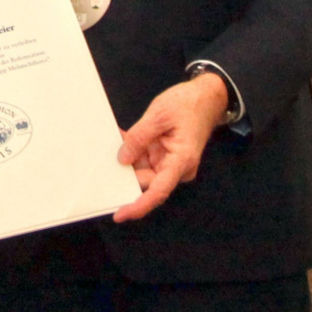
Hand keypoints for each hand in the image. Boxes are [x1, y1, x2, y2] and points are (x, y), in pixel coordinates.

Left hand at [112, 72, 230, 221]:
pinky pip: (145, 160)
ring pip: (142, 170)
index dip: (138, 206)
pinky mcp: (166, 157)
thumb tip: (123, 159)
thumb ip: (139, 137)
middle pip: (145, 181)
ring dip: (128, 158)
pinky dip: (133, 151)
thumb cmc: (188, 105)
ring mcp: (171, 163)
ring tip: (119, 137)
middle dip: (125, 171)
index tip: (120, 214)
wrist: (206, 97)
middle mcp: (177, 167)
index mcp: (181, 161)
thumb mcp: (159, 115)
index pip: (158, 191)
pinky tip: (124, 137)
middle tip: (105, 156)